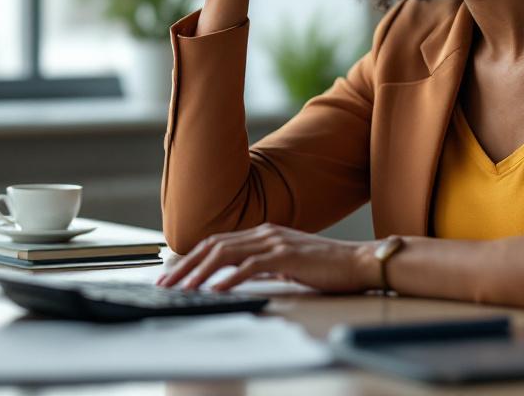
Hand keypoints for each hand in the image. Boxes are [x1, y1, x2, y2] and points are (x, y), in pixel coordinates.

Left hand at [155, 223, 378, 293]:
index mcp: (262, 232)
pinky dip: (227, 279)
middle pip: (213, 246)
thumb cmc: (325, 266)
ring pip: (225, 255)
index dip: (191, 258)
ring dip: (199, 273)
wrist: (357, 261)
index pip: (216, 242)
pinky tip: (214, 291)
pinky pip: (249, 268)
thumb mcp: (286, 262)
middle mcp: (264, 232)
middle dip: (185, 265)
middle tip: (165, 284)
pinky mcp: (285, 257)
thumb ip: (262, 264)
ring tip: (182, 288)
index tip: (172, 275)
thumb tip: (235, 277)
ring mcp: (274, 242)